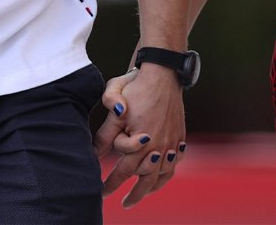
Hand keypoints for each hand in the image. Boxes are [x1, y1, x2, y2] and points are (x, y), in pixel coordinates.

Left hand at [94, 66, 185, 207]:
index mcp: (141, 139)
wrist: (162, 73)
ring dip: (150, 189)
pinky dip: (166, 175)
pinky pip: (174, 164)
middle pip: (144, 179)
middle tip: (122, 202)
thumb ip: (105, 132)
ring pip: (161, 175)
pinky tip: (158, 180)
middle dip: (132, 193)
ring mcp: (171, 142)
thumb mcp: (113, 104)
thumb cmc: (134, 86)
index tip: (102, 191)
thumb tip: (95, 153)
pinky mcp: (179, 137)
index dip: (112, 183)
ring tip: (139, 197)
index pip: (123, 170)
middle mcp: (158, 145)